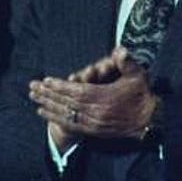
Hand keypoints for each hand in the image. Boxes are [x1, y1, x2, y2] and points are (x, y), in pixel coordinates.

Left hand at [29, 46, 158, 148]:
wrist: (149, 120)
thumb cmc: (142, 95)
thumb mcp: (137, 76)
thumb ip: (126, 62)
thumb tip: (120, 49)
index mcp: (104, 96)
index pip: (77, 91)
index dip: (60, 86)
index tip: (46, 80)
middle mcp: (96, 111)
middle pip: (67, 102)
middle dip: (48, 95)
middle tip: (33, 88)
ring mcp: (94, 122)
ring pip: (66, 113)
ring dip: (48, 106)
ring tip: (34, 99)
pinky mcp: (94, 130)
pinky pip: (70, 124)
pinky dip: (55, 118)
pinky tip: (43, 113)